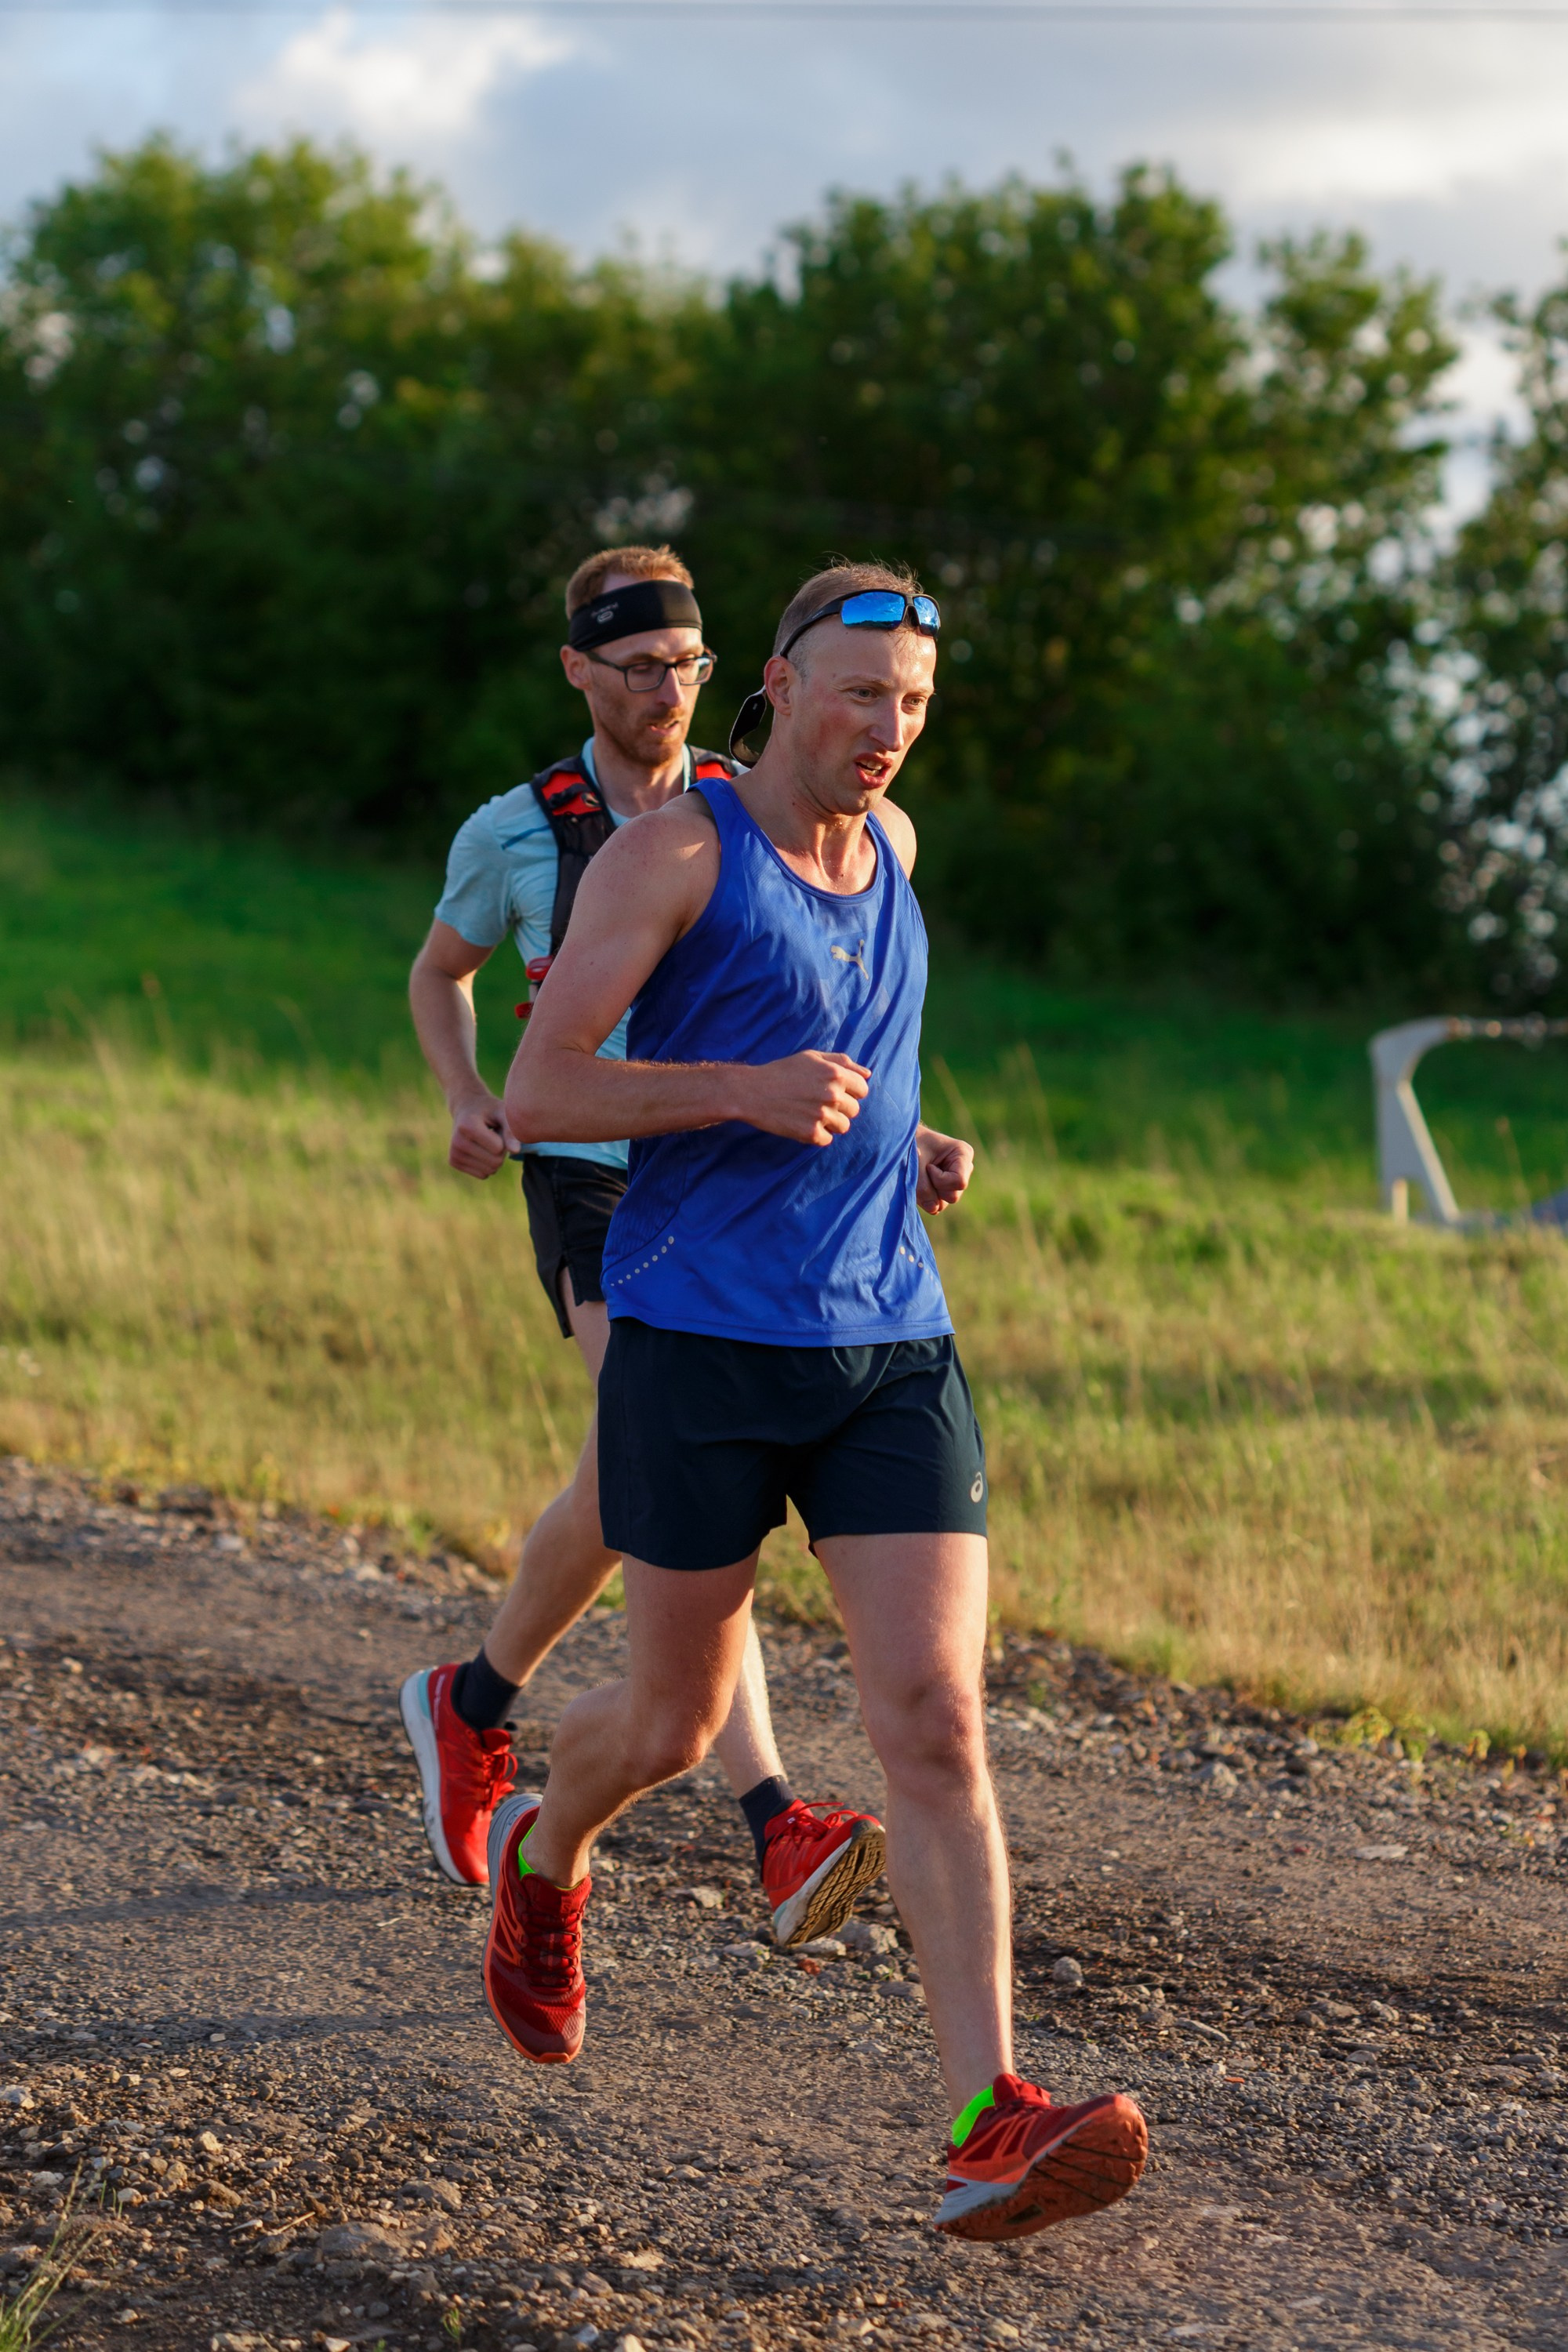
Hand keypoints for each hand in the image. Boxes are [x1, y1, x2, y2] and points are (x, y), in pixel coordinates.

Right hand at [448, 1091, 515, 1178]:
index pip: (499, 1149)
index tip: (496, 1127)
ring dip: (494, 1158)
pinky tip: (479, 1148)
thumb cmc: (489, 1109)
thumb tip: (515, 1151)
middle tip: (492, 1135)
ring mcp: (454, 1154)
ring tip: (486, 1141)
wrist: (465, 1108)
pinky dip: (487, 1164)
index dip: (504, 1139)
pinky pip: (483, 1175)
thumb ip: (510, 1131)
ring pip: (490, 1171)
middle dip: (501, 1151)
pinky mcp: (453, 1162)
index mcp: (467, 1127)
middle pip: (495, 1162)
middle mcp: (457, 1142)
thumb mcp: (502, 1113)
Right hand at [737, 1051, 870, 1145]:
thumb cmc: (783, 1071)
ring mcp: (822, 1115)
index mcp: (835, 1074)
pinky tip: (802, 1123)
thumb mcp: (812, 1057)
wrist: (752, 1091)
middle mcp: (832, 1094)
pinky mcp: (811, 1133)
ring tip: (810, 1113)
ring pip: (843, 1126)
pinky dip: (817, 1135)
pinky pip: (827, 1139)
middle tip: (817, 1102)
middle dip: (840, 1108)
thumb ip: (843, 1062)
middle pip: (854, 1110)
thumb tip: (867, 1074)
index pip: (862, 1090)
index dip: (850, 1091)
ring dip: (830, 1123)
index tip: (834, 1092)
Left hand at [916, 1124, 972, 1212]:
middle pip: (953, 1195)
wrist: (902, 1139)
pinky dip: (925, 1196)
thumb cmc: (910, 1144)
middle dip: (934, 1188)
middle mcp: (964, 1167)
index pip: (959, 1182)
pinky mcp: (946, 1188)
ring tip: (919, 1175)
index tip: (927, 1166)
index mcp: (963, 1154)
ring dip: (928, 1193)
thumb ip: (924, 1188)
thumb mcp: (915, 1164)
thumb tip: (934, 1209)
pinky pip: (938, 1203)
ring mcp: (956, 1179)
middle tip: (922, 1170)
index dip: (939, 1180)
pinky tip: (919, 1181)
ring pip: (946, 1201)